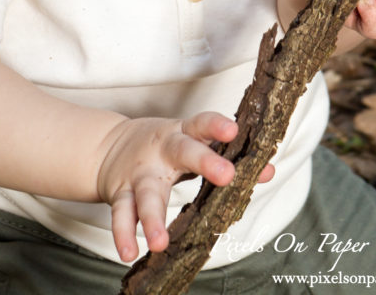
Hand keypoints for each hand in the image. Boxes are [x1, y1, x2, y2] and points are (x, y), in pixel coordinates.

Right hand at [96, 112, 273, 261]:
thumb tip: (268, 171)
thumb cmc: (164, 147)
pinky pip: (122, 213)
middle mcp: (162, 150)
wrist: (107, 144)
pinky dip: (124, 233)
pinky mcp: (120, 192)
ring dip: (153, 217)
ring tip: (160, 242)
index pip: (202, 123)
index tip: (234, 130)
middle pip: (183, 151)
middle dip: (205, 161)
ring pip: (147, 192)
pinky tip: (129, 252)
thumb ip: (225, 157)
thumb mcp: (191, 144)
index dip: (218, 126)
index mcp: (182, 133)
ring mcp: (139, 172)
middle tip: (227, 174)